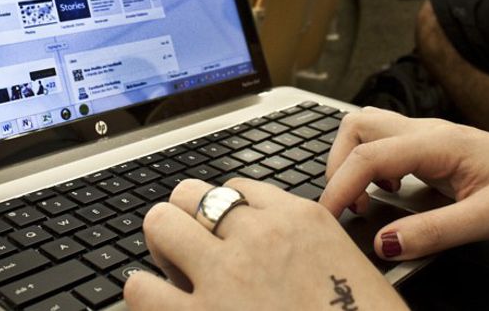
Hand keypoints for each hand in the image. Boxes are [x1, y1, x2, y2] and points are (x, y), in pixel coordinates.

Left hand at [126, 178, 406, 310]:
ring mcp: (224, 277)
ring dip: (162, 248)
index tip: (226, 233)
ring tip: (170, 273)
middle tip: (190, 249)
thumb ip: (308, 251)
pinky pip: (140, 288)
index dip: (227, 214)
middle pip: (193, 194)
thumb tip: (281, 258)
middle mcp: (259, 238)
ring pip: (161, 224)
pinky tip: (160, 304)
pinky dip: (144, 294)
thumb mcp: (349, 273)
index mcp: (302, 221)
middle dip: (185, 219)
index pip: (240, 188)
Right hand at [319, 108, 488, 259]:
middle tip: (345, 207)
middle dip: (338, 164)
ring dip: (353, 161)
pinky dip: (371, 166)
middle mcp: (428, 131)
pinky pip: (385, 143)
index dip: (340, 185)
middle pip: (359, 126)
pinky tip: (390, 193)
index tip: (328, 217)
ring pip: (369, 129)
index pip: (369, 154)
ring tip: (365, 201)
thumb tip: (385, 243)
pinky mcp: (431, 146)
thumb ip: (436, 232)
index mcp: (439, 143)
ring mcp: (428, 135)